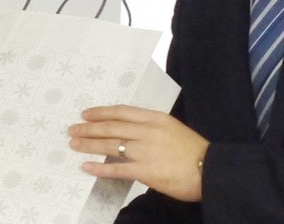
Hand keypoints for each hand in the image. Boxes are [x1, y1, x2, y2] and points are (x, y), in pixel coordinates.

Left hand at [68, 105, 208, 201]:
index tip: (86, 114)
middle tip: (73, 128)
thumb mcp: (171, 128)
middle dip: (89, 128)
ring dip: (89, 145)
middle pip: (111, 127)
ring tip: (74, 144)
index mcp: (155, 118)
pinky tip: (87, 167)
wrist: (210, 170)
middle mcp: (147, 132)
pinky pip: (117, 169)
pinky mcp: (146, 171)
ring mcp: (145, 151)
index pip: (121, 112)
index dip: (101, 112)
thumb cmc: (193, 150)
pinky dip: (100, 168)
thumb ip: (150, 127)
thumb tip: (128, 131)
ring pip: (110, 146)